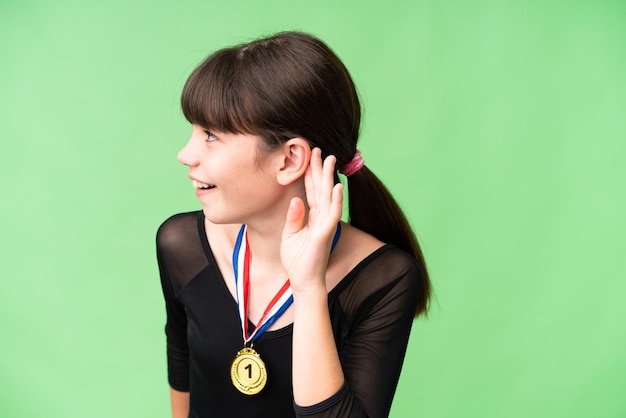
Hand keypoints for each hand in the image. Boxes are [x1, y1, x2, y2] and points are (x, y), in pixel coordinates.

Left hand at [281, 148, 342, 293]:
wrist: (302, 281)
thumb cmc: (297, 260)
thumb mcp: (290, 235)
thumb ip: (294, 217)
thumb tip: (295, 199)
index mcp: (312, 217)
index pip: (311, 191)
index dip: (310, 174)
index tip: (309, 156)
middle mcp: (321, 218)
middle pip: (320, 188)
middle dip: (319, 169)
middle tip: (318, 149)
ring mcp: (325, 225)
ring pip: (327, 196)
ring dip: (329, 178)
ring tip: (330, 159)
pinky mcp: (325, 234)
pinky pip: (331, 215)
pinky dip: (334, 200)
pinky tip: (336, 186)